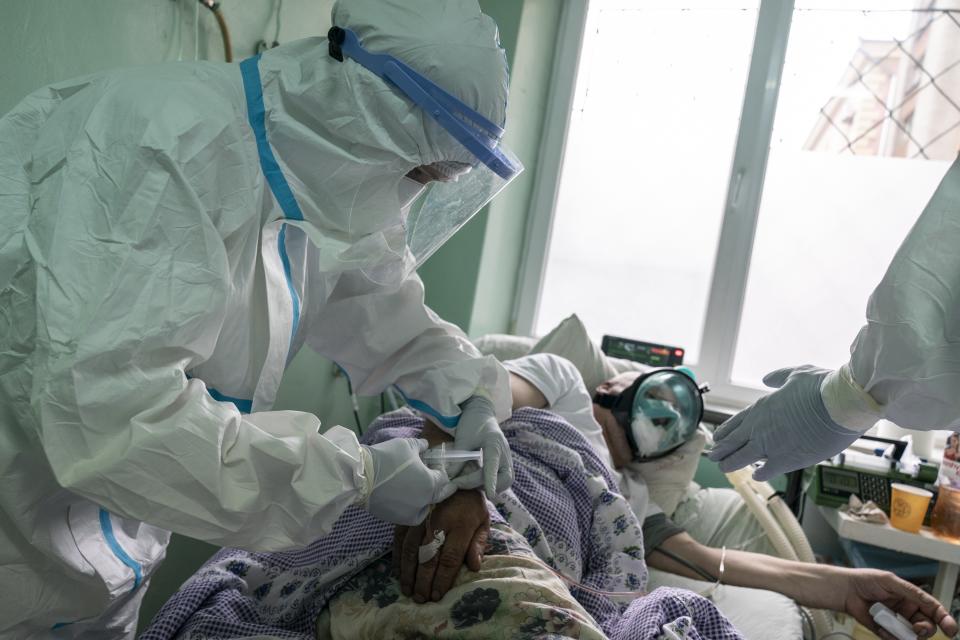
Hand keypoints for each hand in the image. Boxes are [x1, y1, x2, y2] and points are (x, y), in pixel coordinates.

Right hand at [363, 438, 456, 525]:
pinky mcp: (397, 519)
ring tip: (425, 492)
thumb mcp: (407, 445)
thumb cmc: (387, 458)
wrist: (361, 476)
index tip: (439, 466)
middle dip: (442, 488)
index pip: (443, 479)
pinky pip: (412, 515)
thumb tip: (426, 445)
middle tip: (447, 485)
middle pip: (439, 495)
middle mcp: (424, 501)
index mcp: (430, 484)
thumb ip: (420, 445)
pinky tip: (411, 502)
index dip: (442, 471)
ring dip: (428, 500)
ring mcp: (410, 512)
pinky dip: (414, 509)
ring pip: (426, 507)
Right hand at [392, 489, 489, 602]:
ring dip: (408, 573)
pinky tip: (399, 572)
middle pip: (428, 558)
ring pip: (411, 551)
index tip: (437, 595)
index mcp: (461, 525)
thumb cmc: (470, 502)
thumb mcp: (483, 520)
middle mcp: (439, 523)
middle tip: (420, 599)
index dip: (442, 580)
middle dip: (423, 582)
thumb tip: (474, 567)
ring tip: (408, 591)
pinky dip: (398, 558)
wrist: (454, 473)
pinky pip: (400, 540)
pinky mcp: (408, 515)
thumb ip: (479, 543)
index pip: (449, 558)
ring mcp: (421, 518)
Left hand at [448, 395, 512, 498]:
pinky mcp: (504, 462)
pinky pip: (502, 478)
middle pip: (505, 478)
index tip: (490, 494)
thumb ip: (458, 459)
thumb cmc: (472, 423)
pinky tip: (474, 478)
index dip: (491, 481)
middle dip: (487, 485)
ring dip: (488, 485)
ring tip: (467, 481)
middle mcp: (505, 453)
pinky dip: (489, 482)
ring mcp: (507, 458)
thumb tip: (450, 477)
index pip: (493, 466)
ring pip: (505, 481)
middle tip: (464, 482)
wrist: (482, 413)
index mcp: (494, 444)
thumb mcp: (463, 439)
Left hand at [708, 365, 860, 480]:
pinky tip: (755, 475)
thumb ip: (778, 378)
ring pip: (742, 459)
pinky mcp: (787, 461)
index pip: (736, 423)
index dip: (725, 432)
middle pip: (733, 443)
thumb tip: (766, 379)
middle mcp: (760, 428)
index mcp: (761, 408)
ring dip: (731, 463)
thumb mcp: (796, 374)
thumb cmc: (821, 386)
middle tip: (713, 456)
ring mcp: (771, 446)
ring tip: (723, 467)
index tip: (717, 438)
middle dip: (721, 450)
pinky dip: (759, 473)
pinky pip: (767, 470)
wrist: (841, 405)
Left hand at [833, 569, 956, 639]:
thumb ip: (911, 592)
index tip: (951, 630)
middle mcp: (907, 611)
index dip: (945, 619)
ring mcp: (897, 622)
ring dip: (906, 634)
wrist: (846, 590)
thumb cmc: (866, 580)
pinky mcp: (886, 631)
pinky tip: (881, 626)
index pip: (934, 610)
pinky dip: (891, 636)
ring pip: (912, 636)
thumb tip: (929, 603)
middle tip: (917, 629)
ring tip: (892, 625)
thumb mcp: (890, 581)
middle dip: (925, 630)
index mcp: (912, 598)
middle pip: (927, 626)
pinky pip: (895, 639)